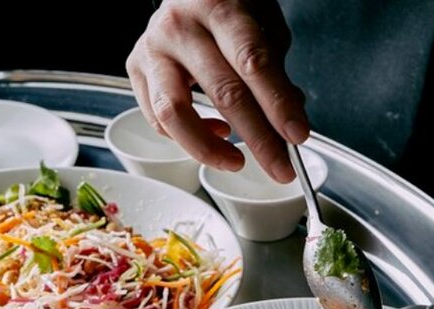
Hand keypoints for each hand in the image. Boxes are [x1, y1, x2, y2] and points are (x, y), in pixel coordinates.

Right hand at [126, 0, 309, 182]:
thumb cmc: (227, 8)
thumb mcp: (263, 24)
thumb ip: (276, 70)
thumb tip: (287, 122)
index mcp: (218, 5)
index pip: (252, 61)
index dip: (278, 103)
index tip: (298, 134)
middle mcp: (179, 26)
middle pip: (223, 92)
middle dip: (259, 138)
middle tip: (281, 168)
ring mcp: (152, 49)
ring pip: (174, 113)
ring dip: (209, 148)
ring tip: (237, 161)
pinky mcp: (135, 69)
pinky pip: (159, 118)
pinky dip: (188, 137)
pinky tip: (216, 133)